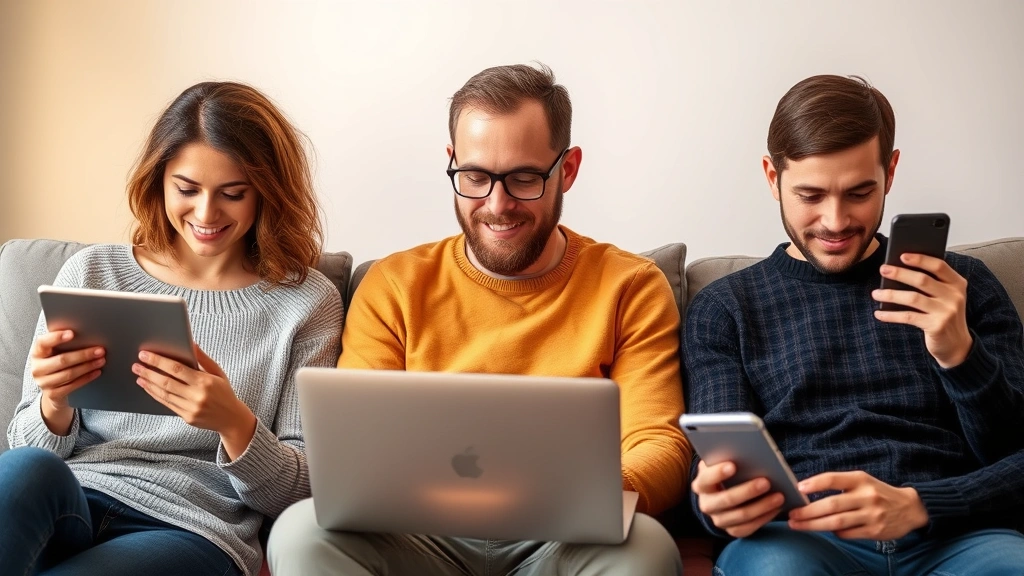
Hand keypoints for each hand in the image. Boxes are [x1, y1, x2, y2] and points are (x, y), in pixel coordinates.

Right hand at [29, 330, 104, 433]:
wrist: (53, 387)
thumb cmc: (58, 362)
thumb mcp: (57, 351)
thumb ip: (65, 343)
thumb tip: (87, 332)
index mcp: (37, 352)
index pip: (43, 342)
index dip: (56, 337)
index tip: (72, 333)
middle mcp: (37, 368)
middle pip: (62, 360)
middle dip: (83, 355)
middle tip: (100, 350)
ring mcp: (43, 382)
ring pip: (69, 374)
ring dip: (87, 367)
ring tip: (101, 360)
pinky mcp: (52, 394)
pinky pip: (72, 386)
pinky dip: (86, 378)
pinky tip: (96, 372)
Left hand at [134, 343, 255, 459]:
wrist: (232, 419)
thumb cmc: (224, 392)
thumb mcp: (218, 372)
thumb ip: (203, 358)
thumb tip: (191, 343)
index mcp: (205, 382)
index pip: (177, 369)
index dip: (159, 361)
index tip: (145, 355)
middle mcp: (197, 395)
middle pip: (166, 382)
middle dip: (149, 372)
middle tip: (136, 365)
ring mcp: (191, 408)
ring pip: (164, 394)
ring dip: (149, 384)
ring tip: (139, 376)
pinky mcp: (186, 417)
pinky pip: (167, 404)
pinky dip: (155, 395)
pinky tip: (149, 388)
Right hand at [691, 460, 785, 537]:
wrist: (721, 493)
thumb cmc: (724, 472)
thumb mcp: (720, 463)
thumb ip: (726, 457)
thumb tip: (744, 451)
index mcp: (701, 485)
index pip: (706, 479)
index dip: (718, 473)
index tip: (733, 465)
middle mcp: (706, 504)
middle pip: (727, 499)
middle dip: (747, 491)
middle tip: (766, 482)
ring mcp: (719, 520)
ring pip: (741, 516)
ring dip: (762, 506)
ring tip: (779, 496)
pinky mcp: (731, 530)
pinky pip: (749, 528)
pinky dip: (764, 518)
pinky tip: (776, 508)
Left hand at [788, 470, 927, 539]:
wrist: (910, 508)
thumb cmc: (877, 492)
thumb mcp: (862, 481)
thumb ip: (840, 485)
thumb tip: (807, 492)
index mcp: (860, 480)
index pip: (833, 479)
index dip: (814, 483)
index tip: (798, 488)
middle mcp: (867, 496)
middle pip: (832, 505)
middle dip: (808, 511)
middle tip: (791, 515)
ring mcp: (871, 515)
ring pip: (837, 522)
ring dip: (814, 524)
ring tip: (798, 525)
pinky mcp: (875, 531)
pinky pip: (847, 533)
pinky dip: (834, 532)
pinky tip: (825, 529)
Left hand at [873, 253, 972, 367]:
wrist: (957, 345)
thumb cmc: (944, 315)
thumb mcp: (944, 297)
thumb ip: (931, 283)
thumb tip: (899, 269)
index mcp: (957, 283)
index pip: (939, 266)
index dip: (920, 259)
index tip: (901, 255)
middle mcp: (955, 296)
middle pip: (923, 280)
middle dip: (900, 273)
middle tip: (882, 269)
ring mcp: (947, 311)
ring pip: (913, 298)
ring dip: (891, 295)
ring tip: (875, 293)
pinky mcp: (937, 326)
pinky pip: (908, 317)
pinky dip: (891, 315)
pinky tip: (879, 313)